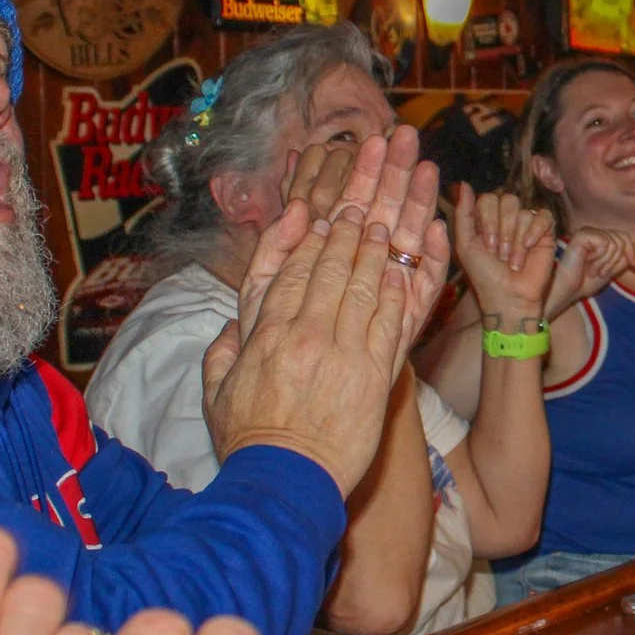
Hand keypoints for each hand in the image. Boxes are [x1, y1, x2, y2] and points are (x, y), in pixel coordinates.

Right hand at [200, 130, 452, 493]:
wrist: (283, 487)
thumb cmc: (249, 442)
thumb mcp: (217, 390)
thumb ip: (225, 348)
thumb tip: (232, 321)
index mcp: (265, 330)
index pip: (294, 262)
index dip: (317, 219)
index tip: (331, 187)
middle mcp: (304, 330)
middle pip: (337, 249)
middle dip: (362, 191)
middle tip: (379, 147)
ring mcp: (344, 347)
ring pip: (371, 269)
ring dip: (392, 215)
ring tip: (409, 173)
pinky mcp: (378, 370)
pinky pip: (397, 309)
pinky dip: (408, 271)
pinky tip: (418, 236)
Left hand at [452, 184, 556, 319]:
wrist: (509, 298)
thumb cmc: (485, 276)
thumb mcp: (466, 245)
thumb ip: (463, 214)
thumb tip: (464, 184)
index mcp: (486, 218)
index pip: (488, 199)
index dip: (488, 220)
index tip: (487, 246)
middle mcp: (507, 218)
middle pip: (507, 201)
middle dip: (502, 230)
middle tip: (500, 254)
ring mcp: (527, 224)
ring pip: (523, 212)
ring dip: (516, 240)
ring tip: (513, 261)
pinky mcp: (547, 232)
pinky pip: (543, 217)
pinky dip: (535, 232)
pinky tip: (530, 247)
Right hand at [544, 226, 634, 317]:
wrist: (569, 290)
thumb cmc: (585, 282)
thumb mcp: (612, 270)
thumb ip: (625, 258)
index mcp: (601, 238)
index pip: (625, 237)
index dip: (632, 251)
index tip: (634, 266)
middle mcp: (594, 232)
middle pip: (622, 239)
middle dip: (618, 260)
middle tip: (603, 273)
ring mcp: (587, 232)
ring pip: (614, 243)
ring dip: (607, 263)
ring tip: (594, 271)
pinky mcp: (582, 235)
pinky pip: (604, 243)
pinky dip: (600, 258)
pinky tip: (588, 264)